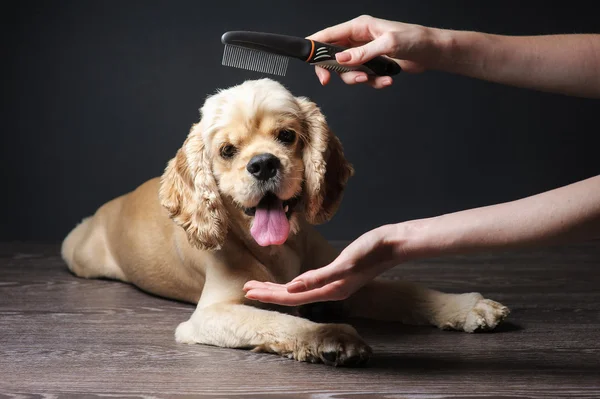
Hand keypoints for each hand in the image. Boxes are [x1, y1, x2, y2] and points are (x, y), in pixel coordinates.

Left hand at [243, 224, 403, 305]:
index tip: (249, 292)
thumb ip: (320, 277)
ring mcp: (334, 284)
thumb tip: (293, 287)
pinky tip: (290, 283)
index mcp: (329, 290)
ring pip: (299, 290)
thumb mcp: (345, 263)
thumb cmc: (371, 251)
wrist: (392, 244)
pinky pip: (309, 283)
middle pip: (292, 296)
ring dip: (278, 288)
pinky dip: (294, 283)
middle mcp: (330, 290)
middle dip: (268, 293)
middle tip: (246, 289)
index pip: (291, 297)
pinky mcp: (338, 274)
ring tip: (260, 286)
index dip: (269, 294)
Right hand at [306, 15, 440, 87]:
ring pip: (348, 70)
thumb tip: (340, 59)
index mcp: (360, 26)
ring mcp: (365, 53)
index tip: (306, 60)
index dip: (315, 47)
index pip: (329, 35)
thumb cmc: (414, 40)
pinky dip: (373, 83)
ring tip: (372, 79)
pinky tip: (386, 81)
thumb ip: (363, 53)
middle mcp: (359, 39)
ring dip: (357, 79)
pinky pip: (364, 77)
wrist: (432, 52)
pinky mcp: (373, 65)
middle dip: (333, 69)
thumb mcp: (388, 44)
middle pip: (333, 55)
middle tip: (328, 80)